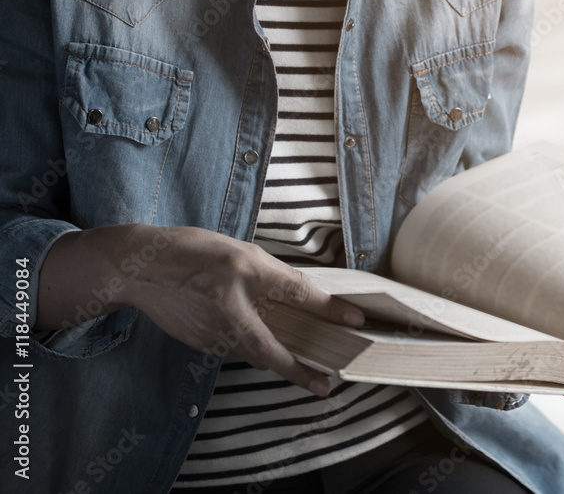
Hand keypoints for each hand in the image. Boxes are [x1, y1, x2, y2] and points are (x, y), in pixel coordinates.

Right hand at [114, 225, 363, 396]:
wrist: (137, 267)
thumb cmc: (191, 250)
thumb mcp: (237, 250)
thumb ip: (270, 274)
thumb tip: (302, 296)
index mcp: (241, 271)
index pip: (296, 291)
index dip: (328, 307)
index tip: (355, 320)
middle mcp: (227, 305)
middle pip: (270, 347)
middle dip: (298, 371)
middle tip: (324, 384)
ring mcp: (209, 329)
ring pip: (253, 352)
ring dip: (277, 360)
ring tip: (304, 366)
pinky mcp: (199, 343)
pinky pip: (236, 349)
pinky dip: (254, 349)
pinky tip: (263, 343)